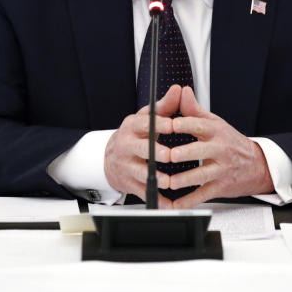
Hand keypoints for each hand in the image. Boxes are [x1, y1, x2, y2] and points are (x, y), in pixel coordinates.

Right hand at [104, 84, 183, 206]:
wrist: (111, 157)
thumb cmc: (136, 134)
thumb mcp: (147, 117)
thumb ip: (165, 105)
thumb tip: (179, 89)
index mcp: (133, 126)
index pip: (145, 123)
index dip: (159, 124)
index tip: (173, 125)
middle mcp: (127, 145)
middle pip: (140, 148)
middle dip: (155, 152)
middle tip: (169, 155)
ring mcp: (127, 165)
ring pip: (140, 172)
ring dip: (155, 177)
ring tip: (168, 181)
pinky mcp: (130, 183)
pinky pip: (143, 192)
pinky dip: (157, 199)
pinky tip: (168, 203)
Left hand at [167, 86, 273, 208]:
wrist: (257, 165)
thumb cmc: (230, 142)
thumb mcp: (215, 122)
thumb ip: (195, 109)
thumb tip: (182, 91)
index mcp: (215, 131)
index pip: (199, 125)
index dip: (184, 124)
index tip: (169, 125)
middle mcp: (219, 149)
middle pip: (200, 151)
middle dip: (184, 153)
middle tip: (168, 155)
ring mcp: (221, 169)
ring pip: (202, 175)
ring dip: (184, 179)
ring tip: (168, 182)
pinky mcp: (221, 187)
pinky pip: (203, 195)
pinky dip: (188, 201)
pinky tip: (175, 204)